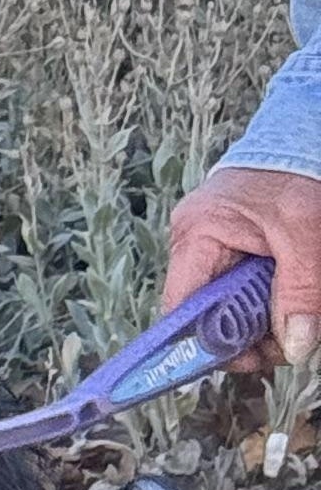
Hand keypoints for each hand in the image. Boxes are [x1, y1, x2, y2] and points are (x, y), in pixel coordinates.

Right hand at [163, 163, 320, 369]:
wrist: (309, 129)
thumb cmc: (303, 169)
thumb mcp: (308, 232)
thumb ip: (301, 291)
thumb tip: (297, 346)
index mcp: (196, 236)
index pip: (181, 312)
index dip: (207, 345)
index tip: (250, 359)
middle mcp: (192, 244)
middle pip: (205, 316)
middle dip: (250, 333)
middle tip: (292, 334)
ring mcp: (208, 247)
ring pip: (227, 307)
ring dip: (263, 319)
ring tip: (299, 309)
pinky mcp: (229, 248)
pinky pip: (240, 290)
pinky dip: (268, 300)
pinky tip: (289, 293)